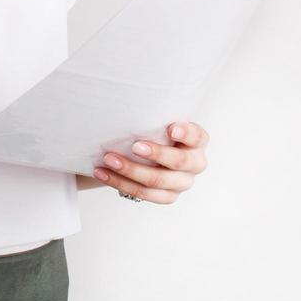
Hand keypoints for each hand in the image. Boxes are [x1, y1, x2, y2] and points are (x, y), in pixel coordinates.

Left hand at [93, 122, 209, 203]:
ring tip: (108, 159)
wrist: (153, 155)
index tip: (171, 129)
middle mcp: (195, 164)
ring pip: (157, 181)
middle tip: (134, 146)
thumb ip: (156, 119)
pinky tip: (103, 173)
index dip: (186, 133)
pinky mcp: (168, 196)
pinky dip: (120, 183)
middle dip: (156, 154)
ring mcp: (182, 183)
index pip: (196, 136)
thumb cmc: (157, 132)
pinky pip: (144, 194)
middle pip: (178, 162)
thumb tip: (131, 104)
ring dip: (130, 170)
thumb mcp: (162, 122)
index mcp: (197, 142)